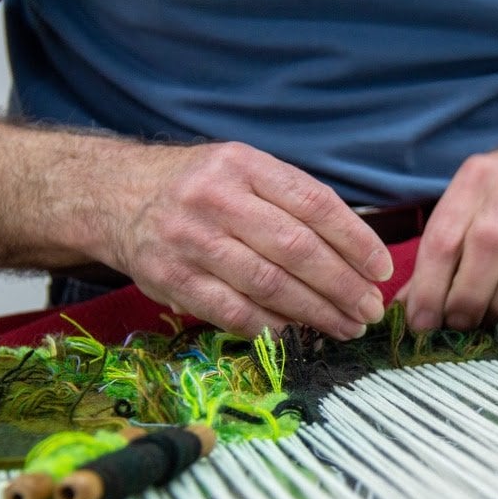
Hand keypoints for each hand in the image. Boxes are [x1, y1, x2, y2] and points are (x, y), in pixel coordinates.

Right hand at [94, 142, 392, 339]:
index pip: (314, 204)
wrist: (116, 195)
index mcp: (243, 165)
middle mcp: (215, 198)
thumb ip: (292, 201)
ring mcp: (189, 240)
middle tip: (370, 309)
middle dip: (343, 285)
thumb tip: (357, 250)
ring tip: (346, 326)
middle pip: (296, 248)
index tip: (381, 269)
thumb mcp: (243, 170)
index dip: (356, 241)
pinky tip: (298, 333)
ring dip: (316, 312)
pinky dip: (272, 327)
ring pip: (268, 284)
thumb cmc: (199, 187)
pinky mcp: (169, 278)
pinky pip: (232, 312)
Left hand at [400, 130, 497, 330]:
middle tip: (460, 325)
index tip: (422, 323)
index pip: (443, 238)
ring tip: (494, 319)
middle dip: (467, 299)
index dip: (429, 288)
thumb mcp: (471, 208)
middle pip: (486, 248)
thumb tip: (407, 311)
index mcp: (476, 177)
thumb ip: (441, 255)